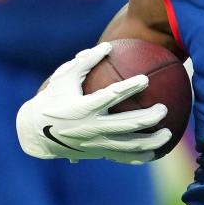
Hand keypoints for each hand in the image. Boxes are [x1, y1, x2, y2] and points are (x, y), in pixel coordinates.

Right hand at [16, 42, 170, 164]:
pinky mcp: (97, 154)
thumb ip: (85, 62)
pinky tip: (156, 153)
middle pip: (125, 125)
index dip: (128, 88)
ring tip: (168, 134)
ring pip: (128, 146)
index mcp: (82, 108)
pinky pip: (122, 158)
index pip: (110, 97)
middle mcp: (90, 128)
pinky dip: (140, 157)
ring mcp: (95, 144)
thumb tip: (108, 45)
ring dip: (150, 142)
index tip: (145, 79)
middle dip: (148, 118)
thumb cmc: (52, 99)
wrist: (35, 133)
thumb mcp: (63, 78)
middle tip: (163, 109)